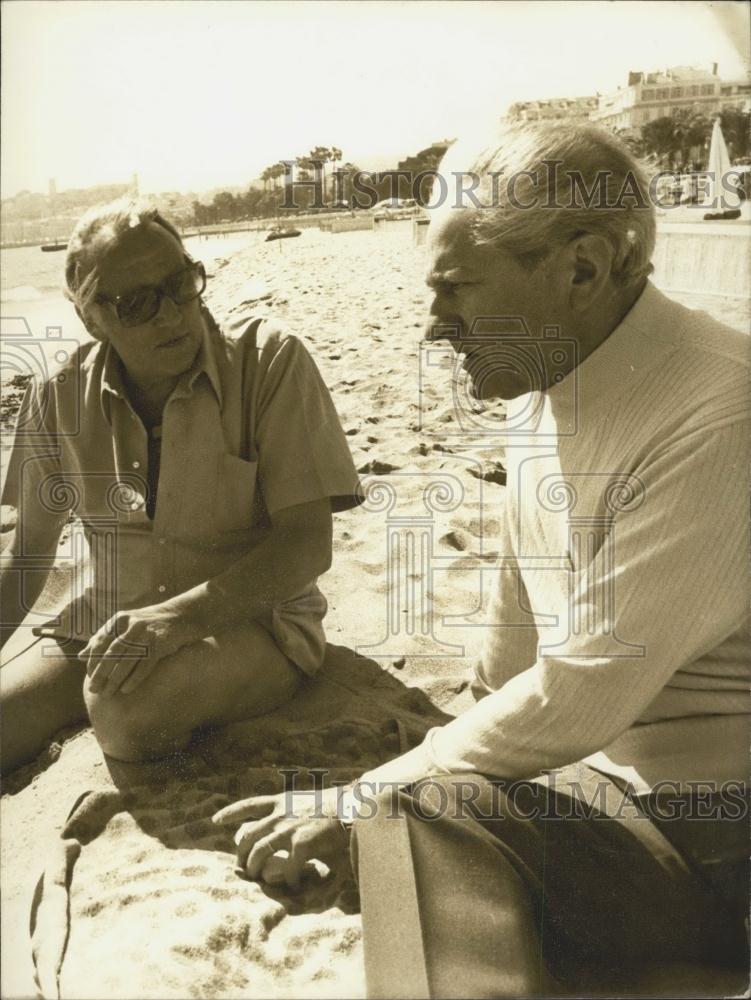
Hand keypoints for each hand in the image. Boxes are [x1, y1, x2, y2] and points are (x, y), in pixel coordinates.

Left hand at [81, 604, 203, 696]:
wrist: (182, 615)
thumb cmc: (150, 623)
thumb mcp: (125, 626)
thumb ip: (103, 639)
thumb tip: (80, 656)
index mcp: (120, 619)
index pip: (100, 642)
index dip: (93, 661)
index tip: (89, 677)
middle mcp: (132, 624)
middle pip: (111, 653)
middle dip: (100, 673)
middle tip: (94, 690)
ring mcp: (147, 633)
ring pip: (126, 660)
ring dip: (115, 679)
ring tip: (108, 693)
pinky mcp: (161, 642)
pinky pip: (144, 664)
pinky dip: (134, 678)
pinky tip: (126, 690)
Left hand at [212, 785, 350, 889]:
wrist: (355, 806)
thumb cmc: (336, 807)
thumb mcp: (307, 802)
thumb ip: (290, 812)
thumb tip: (278, 822)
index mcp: (282, 802)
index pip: (249, 805)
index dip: (230, 813)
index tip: (215, 820)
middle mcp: (281, 814)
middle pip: (247, 835)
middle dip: (240, 854)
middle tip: (242, 868)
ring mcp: (289, 827)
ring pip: (259, 853)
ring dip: (256, 869)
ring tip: (260, 879)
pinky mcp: (302, 842)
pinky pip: (288, 867)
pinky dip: (290, 879)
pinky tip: (295, 884)